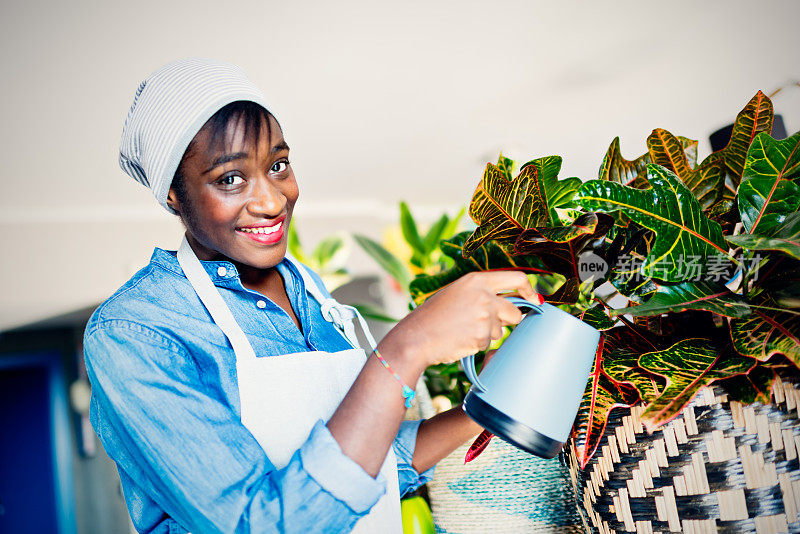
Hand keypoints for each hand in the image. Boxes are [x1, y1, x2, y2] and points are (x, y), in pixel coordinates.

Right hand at [383, 271, 540, 367]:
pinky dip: (477, 344)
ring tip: (463, 330)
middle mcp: (484, 295)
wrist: (416, 337)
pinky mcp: (482, 336)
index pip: (517, 279)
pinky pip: (488, 342)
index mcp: (477, 280)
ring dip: (487, 333)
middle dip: (509, 320)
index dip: (530, 290)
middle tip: (490, 324)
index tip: (536, 300)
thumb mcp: (457, 293)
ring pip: (501, 330)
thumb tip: (509, 304)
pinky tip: (460, 339)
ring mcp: (484, 316)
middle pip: (515, 310)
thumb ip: (482, 293)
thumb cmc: (433, 316)